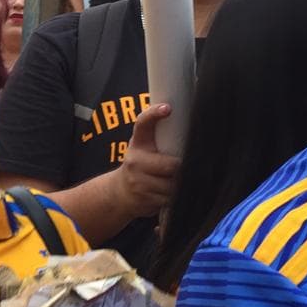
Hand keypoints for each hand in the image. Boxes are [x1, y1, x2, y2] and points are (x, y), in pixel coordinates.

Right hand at [111, 103, 178, 217]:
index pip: (143, 123)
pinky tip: (168, 194)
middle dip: (180, 169)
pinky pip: (169, 199)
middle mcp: (135, 160)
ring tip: (175, 182)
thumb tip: (188, 119)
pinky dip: (173, 197)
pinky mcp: (143, 198)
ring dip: (179, 185)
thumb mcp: (143, 146)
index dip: (154, 114)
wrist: (119, 192)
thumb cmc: (139, 165)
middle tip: (185, 168)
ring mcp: (138, 181)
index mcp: (138, 143)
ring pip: (172, 185)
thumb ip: (159, 135)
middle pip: (171, 164)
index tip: (167, 108)